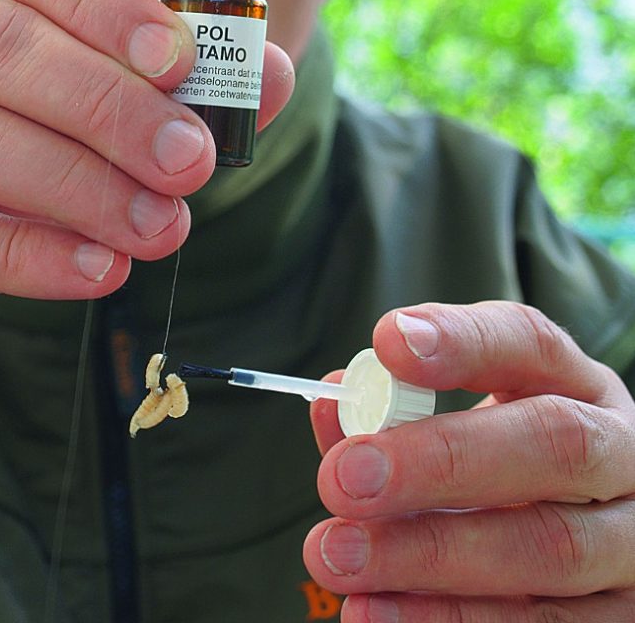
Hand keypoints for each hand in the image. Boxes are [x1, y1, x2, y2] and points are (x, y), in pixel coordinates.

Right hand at [0, 0, 293, 370]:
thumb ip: (166, 88)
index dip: (105, 6)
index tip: (184, 63)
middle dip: (104, 103)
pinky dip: (19, 250)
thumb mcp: (77, 112)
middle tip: (188, 163)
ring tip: (156, 227)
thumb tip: (270, 74)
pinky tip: (95, 268)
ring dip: (72, 182)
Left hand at [304, 300, 634, 620]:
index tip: (387, 344)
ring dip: (430, 555)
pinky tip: (377, 612)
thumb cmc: (508, 467)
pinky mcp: (622, 620)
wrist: (588, 538)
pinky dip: (451, 621)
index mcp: (579, 387)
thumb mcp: (469, 421)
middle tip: (345, 478)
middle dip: (441, 461)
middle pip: (554, 444)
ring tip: (339, 555)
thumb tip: (333, 406)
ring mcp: (631, 543)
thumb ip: (399, 411)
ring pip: (550, 548)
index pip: (531, 341)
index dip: (463, 341)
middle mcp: (622, 455)